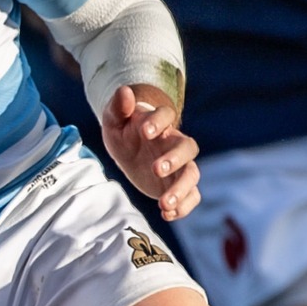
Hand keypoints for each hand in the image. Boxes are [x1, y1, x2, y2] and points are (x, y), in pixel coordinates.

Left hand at [102, 83, 199, 219]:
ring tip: (163, 204)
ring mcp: (180, 165)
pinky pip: (192, 196)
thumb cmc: (124, 131)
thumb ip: (118, 107)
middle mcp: (174, 143)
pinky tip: (166, 214)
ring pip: (192, 175)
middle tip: (155, 169)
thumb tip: (124, 91)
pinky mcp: (177, 185)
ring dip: (181, 189)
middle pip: (187, 148)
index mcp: (159, 123)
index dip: (159, 122)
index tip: (145, 132)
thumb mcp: (114, 120)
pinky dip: (184, 206)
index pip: (166, 116)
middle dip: (175, 159)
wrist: (130, 150)